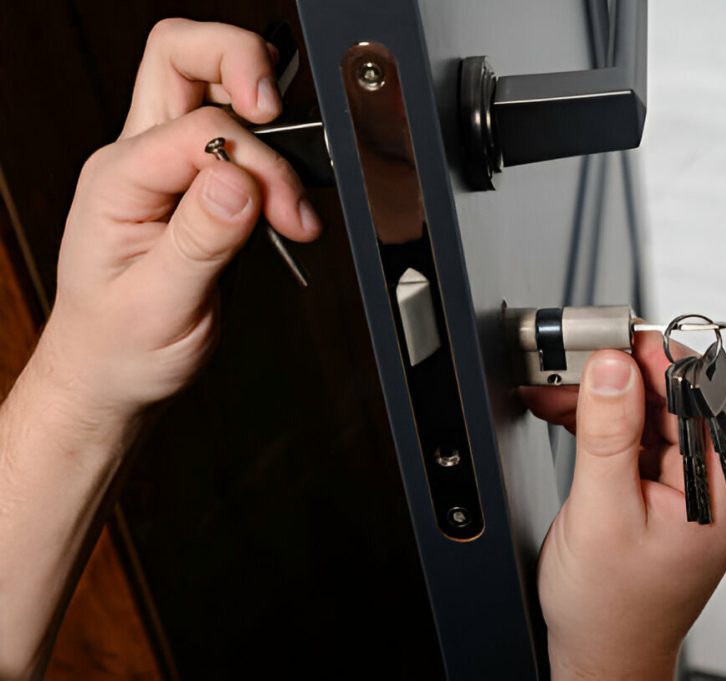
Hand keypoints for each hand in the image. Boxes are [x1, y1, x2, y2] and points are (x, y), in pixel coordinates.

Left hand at [33, 19, 321, 431]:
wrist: (113, 373)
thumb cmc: (121, 345)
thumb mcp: (159, 302)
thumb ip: (200, 238)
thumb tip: (238, 179)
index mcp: (119, 180)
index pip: (199, 128)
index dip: (254, 161)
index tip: (282, 211)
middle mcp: (140, 160)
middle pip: (182, 56)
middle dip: (241, 63)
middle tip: (279, 109)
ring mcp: (169, 168)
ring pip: (214, 87)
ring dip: (270, 125)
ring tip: (294, 200)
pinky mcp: (200, 186)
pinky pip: (243, 141)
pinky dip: (279, 163)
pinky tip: (288, 210)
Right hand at [520, 332, 725, 679]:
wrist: (600, 654)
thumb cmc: (612, 609)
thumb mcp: (603, 513)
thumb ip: (608, 434)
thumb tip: (611, 367)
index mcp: (720, 489)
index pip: (699, 395)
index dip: (655, 358)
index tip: (611, 337)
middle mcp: (710, 481)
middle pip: (671, 397)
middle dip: (617, 374)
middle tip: (570, 361)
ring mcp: (683, 484)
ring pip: (645, 411)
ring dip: (600, 395)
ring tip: (555, 389)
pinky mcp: (655, 487)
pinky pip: (629, 434)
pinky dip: (596, 419)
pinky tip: (566, 411)